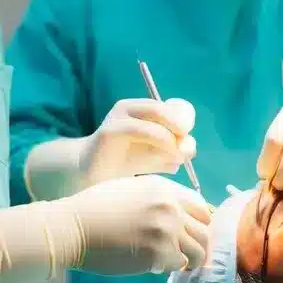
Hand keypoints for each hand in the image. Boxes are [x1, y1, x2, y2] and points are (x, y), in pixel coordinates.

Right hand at [58, 175, 211, 274]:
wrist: (72, 228)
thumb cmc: (94, 209)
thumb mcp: (131, 189)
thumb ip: (158, 198)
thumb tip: (180, 216)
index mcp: (164, 189)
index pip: (202, 207)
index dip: (200, 223)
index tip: (192, 234)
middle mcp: (170, 207)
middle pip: (205, 230)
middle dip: (198, 243)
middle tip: (185, 252)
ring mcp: (166, 231)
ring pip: (198, 250)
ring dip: (189, 259)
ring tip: (174, 261)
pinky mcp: (158, 254)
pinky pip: (179, 265)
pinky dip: (171, 268)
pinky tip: (156, 265)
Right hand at [79, 98, 196, 185]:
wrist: (92, 177)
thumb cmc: (126, 164)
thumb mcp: (156, 156)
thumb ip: (174, 151)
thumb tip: (190, 148)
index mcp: (142, 109)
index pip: (175, 106)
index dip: (186, 120)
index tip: (188, 140)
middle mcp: (130, 108)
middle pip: (167, 108)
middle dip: (182, 127)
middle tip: (186, 149)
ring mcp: (119, 116)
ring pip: (158, 115)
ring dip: (172, 138)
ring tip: (176, 158)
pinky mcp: (111, 130)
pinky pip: (143, 130)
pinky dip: (161, 142)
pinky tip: (166, 159)